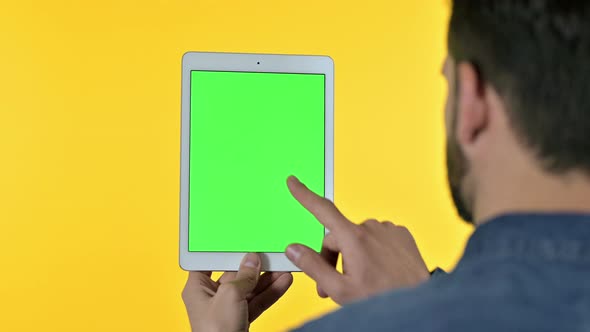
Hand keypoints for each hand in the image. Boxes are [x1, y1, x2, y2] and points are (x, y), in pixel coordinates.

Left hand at [182, 253, 292, 331]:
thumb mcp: (230, 296)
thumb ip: (243, 276)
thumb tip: (251, 260)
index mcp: (197, 288)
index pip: (208, 262)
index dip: (223, 251)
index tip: (238, 241)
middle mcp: (210, 298)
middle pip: (234, 275)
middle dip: (253, 266)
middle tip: (268, 253)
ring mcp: (226, 310)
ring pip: (249, 289)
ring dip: (266, 279)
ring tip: (283, 267)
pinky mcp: (240, 320)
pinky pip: (256, 302)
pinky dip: (270, 293)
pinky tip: (283, 283)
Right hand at [284, 176, 429, 304]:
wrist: (419, 303)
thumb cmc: (380, 299)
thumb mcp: (340, 289)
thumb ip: (313, 266)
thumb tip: (293, 249)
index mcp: (353, 238)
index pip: (322, 210)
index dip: (305, 195)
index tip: (293, 182)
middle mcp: (371, 227)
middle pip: (338, 236)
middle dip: (330, 258)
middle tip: (331, 286)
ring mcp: (388, 229)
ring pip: (358, 238)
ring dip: (353, 255)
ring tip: (360, 280)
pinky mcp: (402, 234)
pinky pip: (378, 238)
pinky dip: (373, 251)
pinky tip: (379, 270)